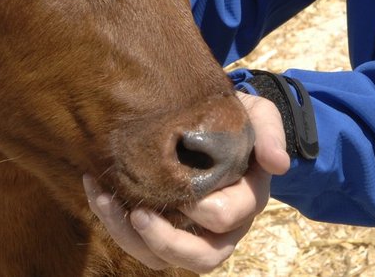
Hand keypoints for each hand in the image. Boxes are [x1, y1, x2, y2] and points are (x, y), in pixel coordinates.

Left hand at [85, 93, 290, 271]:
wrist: (214, 117)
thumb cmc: (237, 118)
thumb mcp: (258, 116)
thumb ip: (270, 133)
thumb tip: (278, 164)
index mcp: (246, 201)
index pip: (225, 217)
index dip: (200, 207)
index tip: (177, 179)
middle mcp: (222, 228)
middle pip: (200, 258)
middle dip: (165, 241)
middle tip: (139, 214)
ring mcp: (191, 232)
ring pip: (163, 258)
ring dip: (130, 237)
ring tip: (106, 201)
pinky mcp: (163, 225)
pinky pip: (139, 241)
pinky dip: (114, 221)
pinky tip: (96, 189)